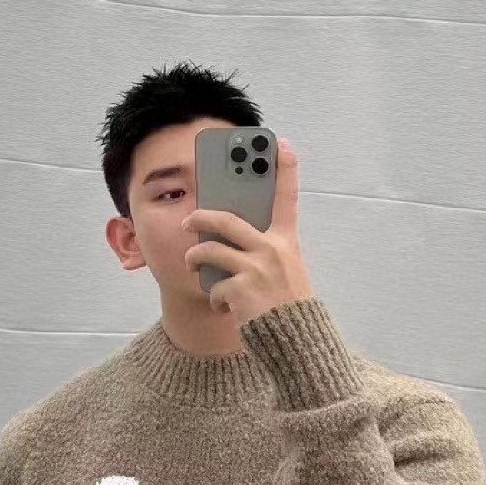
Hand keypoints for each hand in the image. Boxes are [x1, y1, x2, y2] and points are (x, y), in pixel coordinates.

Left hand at [182, 135, 315, 321]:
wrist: (297, 340)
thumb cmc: (289, 306)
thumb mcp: (286, 271)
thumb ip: (265, 250)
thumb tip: (228, 237)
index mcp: (286, 242)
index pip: (288, 198)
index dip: (285, 169)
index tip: (282, 144)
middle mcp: (271, 250)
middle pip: (226, 220)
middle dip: (200, 217)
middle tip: (188, 221)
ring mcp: (255, 268)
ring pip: (209, 250)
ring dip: (195, 258)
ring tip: (192, 264)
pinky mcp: (241, 289)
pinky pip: (214, 286)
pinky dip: (214, 297)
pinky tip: (222, 306)